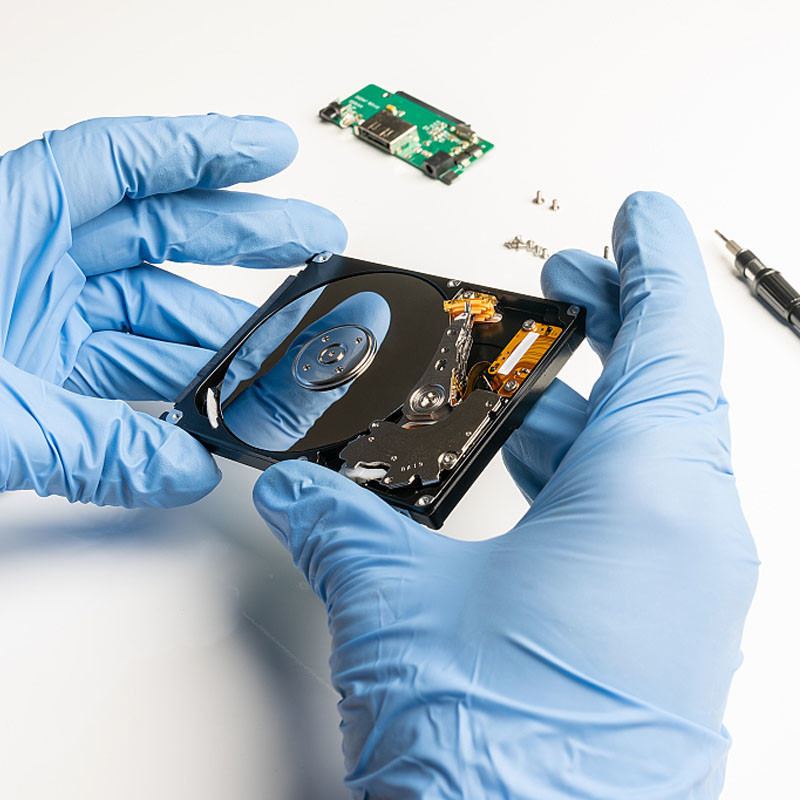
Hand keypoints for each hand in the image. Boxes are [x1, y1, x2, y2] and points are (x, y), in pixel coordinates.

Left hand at [0, 114, 344, 506]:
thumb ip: (87, 443)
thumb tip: (178, 473)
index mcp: (2, 228)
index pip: (119, 164)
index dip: (204, 150)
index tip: (271, 151)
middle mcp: (23, 263)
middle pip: (154, 231)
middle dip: (241, 237)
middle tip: (308, 242)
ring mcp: (31, 318)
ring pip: (146, 314)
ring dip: (213, 340)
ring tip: (274, 359)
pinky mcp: (29, 370)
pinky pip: (118, 370)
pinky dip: (165, 392)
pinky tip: (206, 411)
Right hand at [253, 192, 758, 797]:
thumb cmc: (499, 763)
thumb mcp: (399, 606)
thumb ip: (342, 527)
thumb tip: (297, 491)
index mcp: (650, 501)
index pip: (672, 339)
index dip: (654, 263)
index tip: (639, 216)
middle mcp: (692, 540)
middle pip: (667, 387)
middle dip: (616, 320)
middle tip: (569, 281)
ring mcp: (686, 592)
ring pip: (652, 453)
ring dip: (593, 404)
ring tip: (533, 376)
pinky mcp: (660, 633)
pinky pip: (641, 513)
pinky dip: (591, 472)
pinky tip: (531, 473)